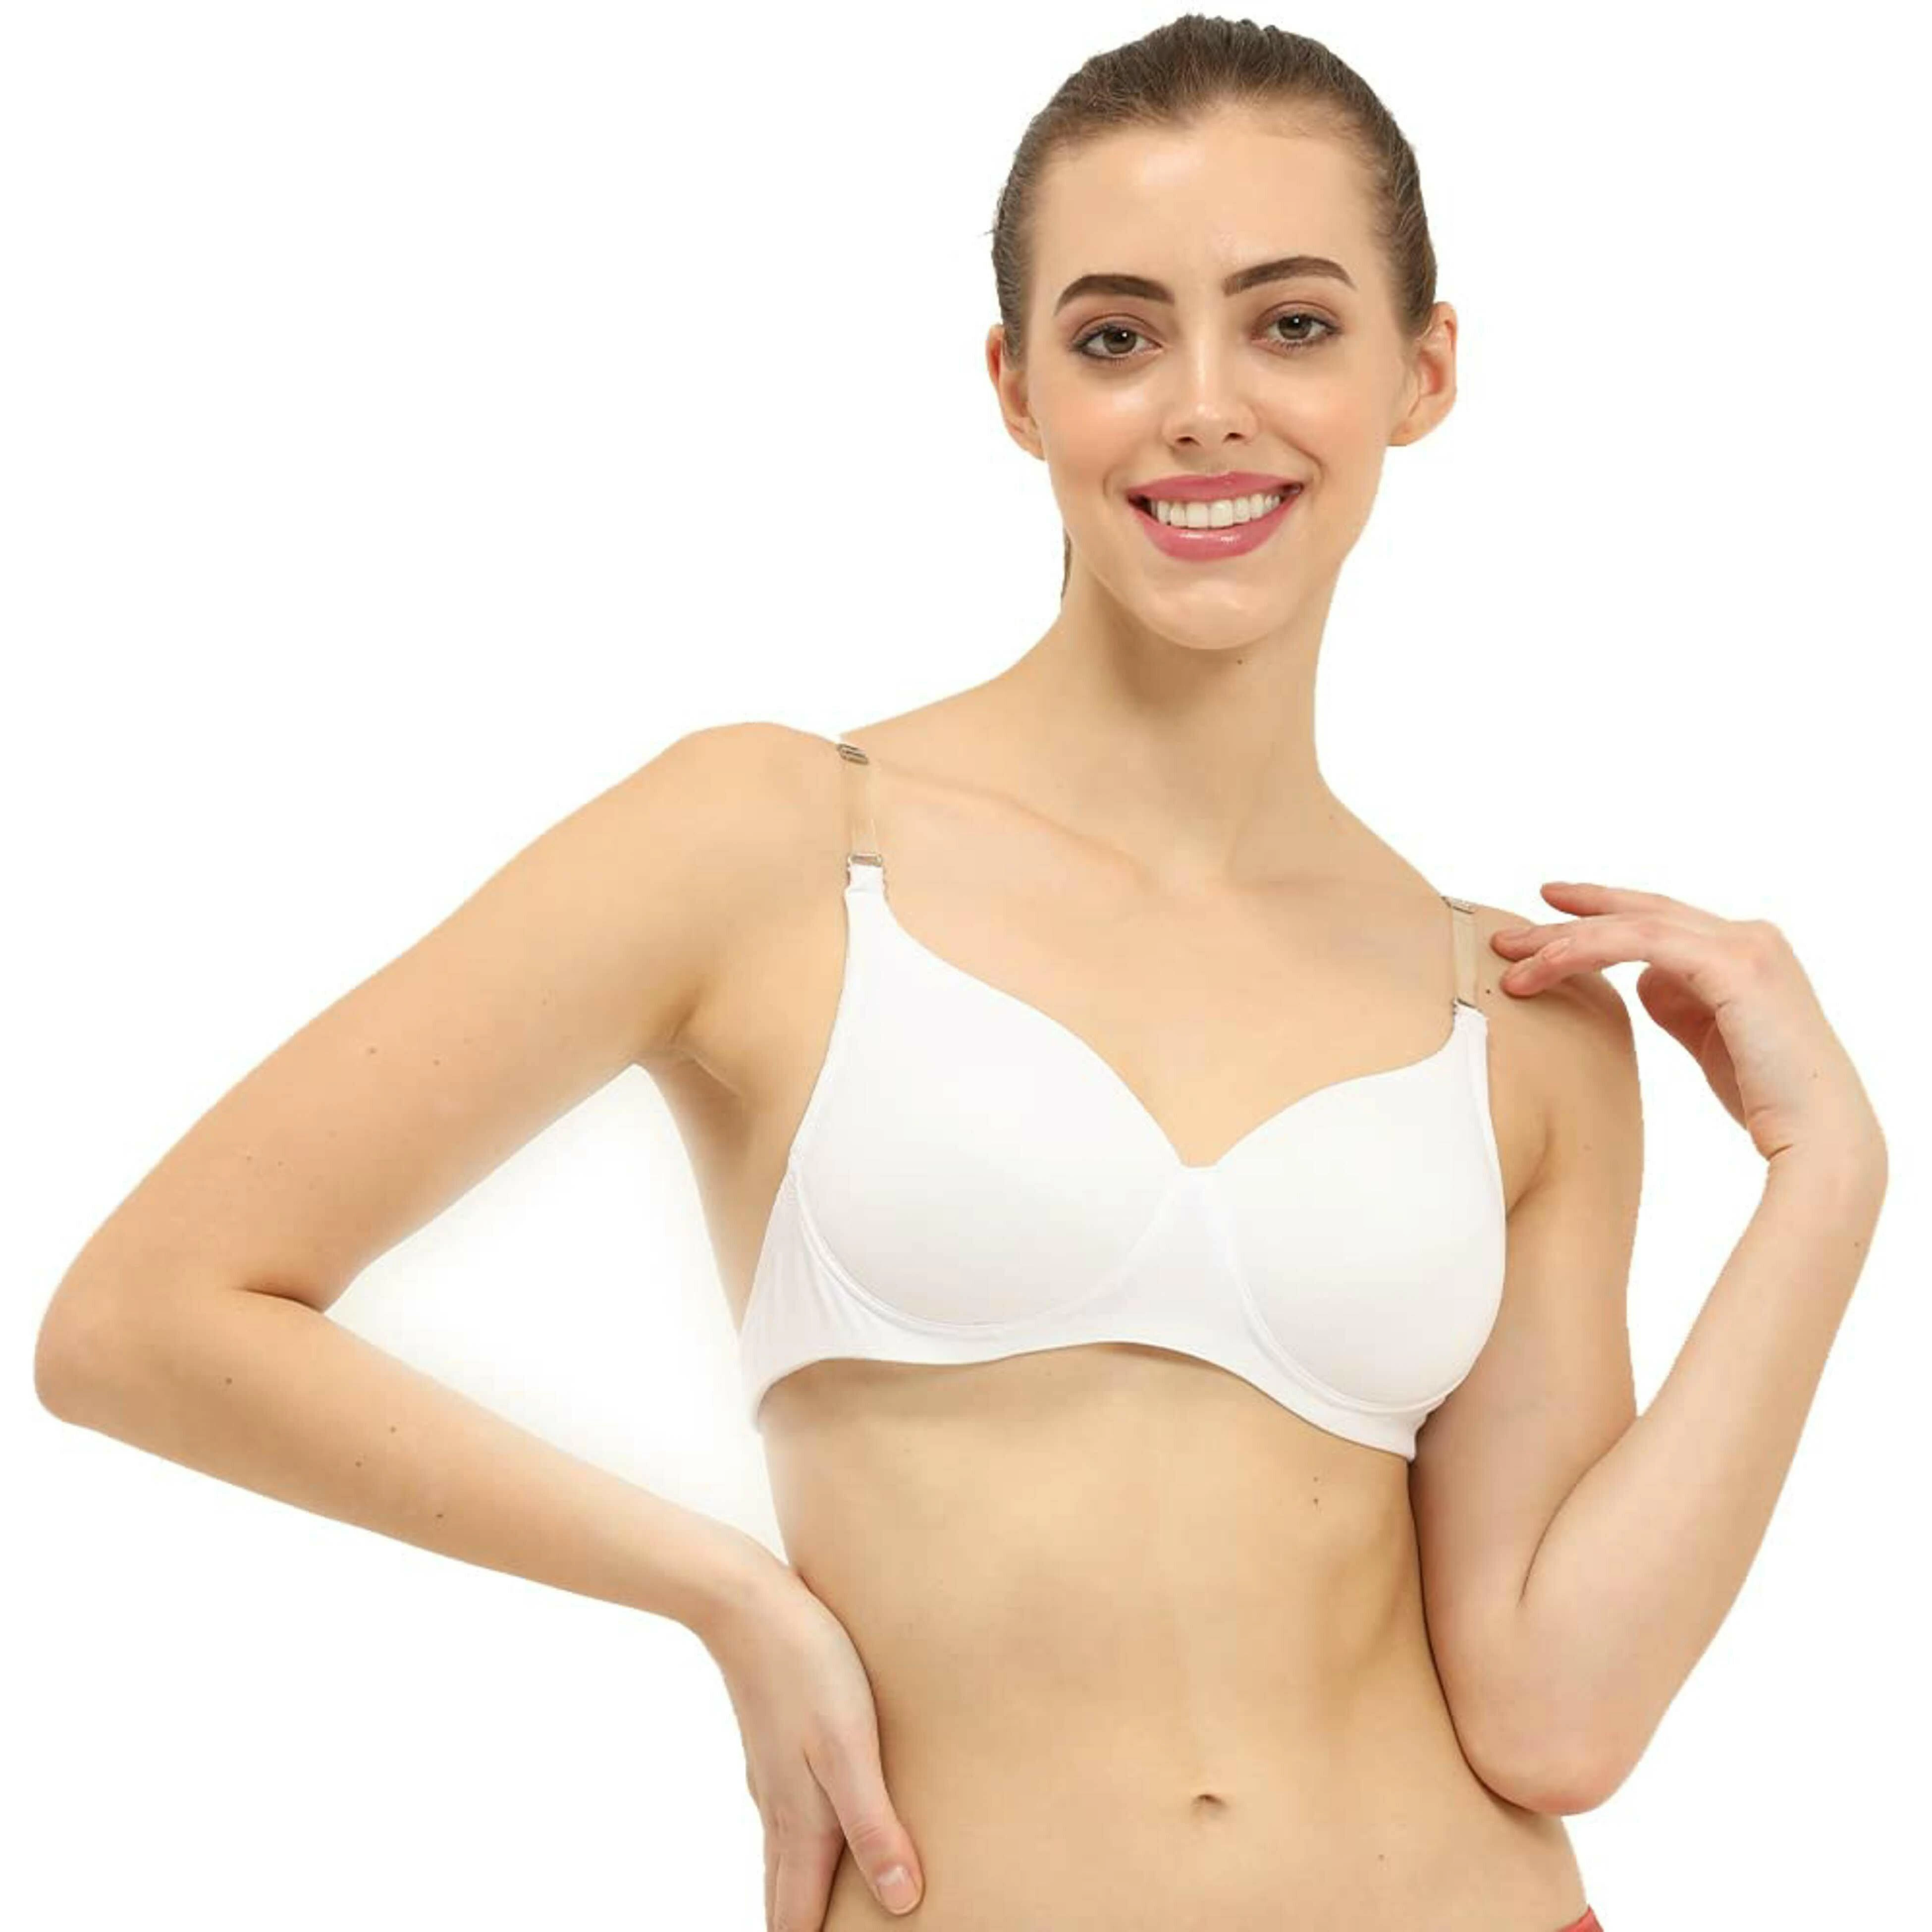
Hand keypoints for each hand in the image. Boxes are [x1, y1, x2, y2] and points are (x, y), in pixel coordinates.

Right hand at [701, 1558, 924, 1926]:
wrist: (747, 1603)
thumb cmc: (808, 1668)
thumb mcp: (849, 1747)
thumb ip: (873, 1825)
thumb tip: (903, 1902)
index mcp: (801, 1824)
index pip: (796, 1923)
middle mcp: (781, 1811)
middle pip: (784, 1902)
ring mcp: (772, 1778)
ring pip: (783, 1862)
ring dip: (800, 1897)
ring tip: (825, 1916)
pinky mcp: (776, 1747)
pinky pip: (786, 1821)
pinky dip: (800, 1852)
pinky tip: (818, 1834)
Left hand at [1487, 881, 1885, 1174]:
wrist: (1815, 1137)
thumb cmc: (1765, 1099)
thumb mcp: (1709, 1037)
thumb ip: (1679, 1002)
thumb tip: (1642, 982)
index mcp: (1745, 951)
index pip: (1659, 917)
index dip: (1603, 908)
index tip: (1550, 907)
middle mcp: (1749, 936)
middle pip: (1641, 912)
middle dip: (1570, 919)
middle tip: (1512, 935)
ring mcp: (1746, 946)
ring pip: (1634, 924)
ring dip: (1566, 940)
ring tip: (1514, 961)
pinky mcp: (1734, 966)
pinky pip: (1643, 944)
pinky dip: (1590, 951)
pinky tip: (1550, 967)